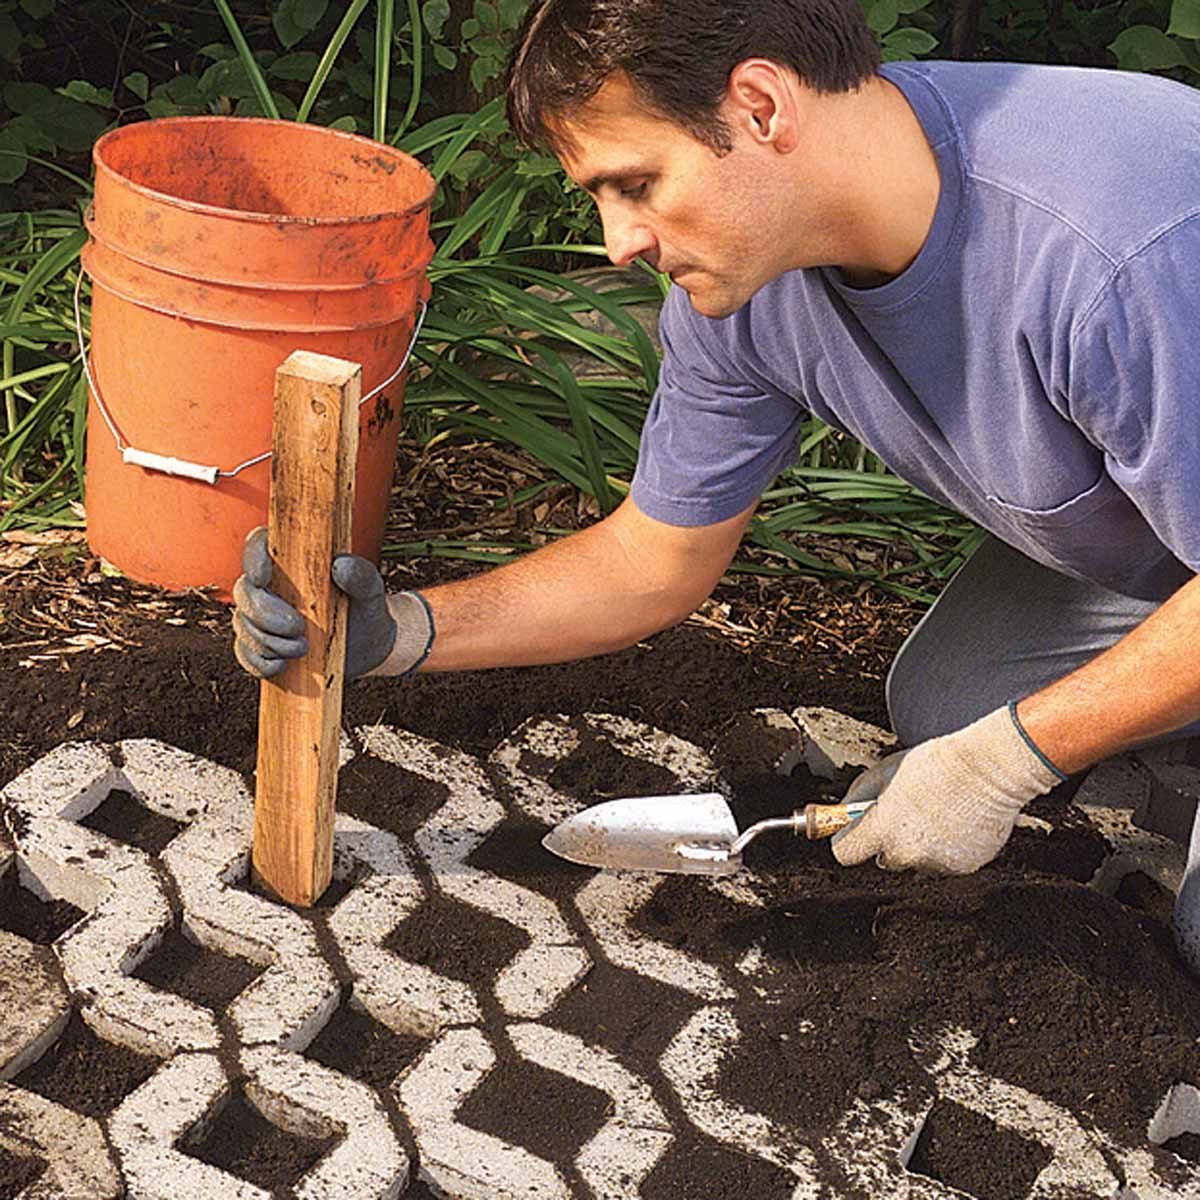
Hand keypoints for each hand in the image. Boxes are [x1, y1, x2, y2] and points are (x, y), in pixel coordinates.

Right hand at [233, 528, 431, 679]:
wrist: (368, 646)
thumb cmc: (366, 609)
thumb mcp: (371, 591)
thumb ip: (361, 575)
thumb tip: (341, 565)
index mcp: (291, 561)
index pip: (258, 546)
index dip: (253, 557)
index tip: (264, 577)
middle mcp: (269, 587)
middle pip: (244, 592)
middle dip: (265, 613)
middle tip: (298, 628)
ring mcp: (261, 618)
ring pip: (243, 625)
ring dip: (268, 641)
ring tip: (303, 648)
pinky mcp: (261, 647)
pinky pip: (245, 655)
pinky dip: (260, 662)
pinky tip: (282, 665)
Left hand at [831, 705, 1063, 873]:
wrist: (988, 769)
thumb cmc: (937, 764)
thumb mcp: (885, 771)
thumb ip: (860, 795)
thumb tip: (846, 811)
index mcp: (882, 828)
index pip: (845, 852)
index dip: (849, 840)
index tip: (857, 832)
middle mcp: (906, 852)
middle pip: (884, 860)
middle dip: (889, 842)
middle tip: (906, 815)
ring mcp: (935, 863)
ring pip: (917, 861)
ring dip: (921, 845)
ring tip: (937, 814)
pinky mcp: (963, 868)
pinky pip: (945, 862)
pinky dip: (948, 848)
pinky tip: (958, 821)